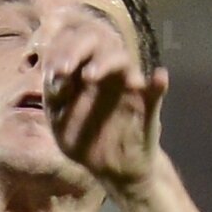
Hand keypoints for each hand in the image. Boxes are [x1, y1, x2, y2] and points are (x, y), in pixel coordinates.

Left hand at [41, 14, 168, 193]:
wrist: (111, 169)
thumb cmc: (82, 138)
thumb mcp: (59, 120)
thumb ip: (54, 97)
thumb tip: (53, 74)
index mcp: (79, 72)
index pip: (70, 44)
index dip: (58, 52)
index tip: (51, 73)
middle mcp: (103, 72)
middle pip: (95, 42)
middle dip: (76, 49)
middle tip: (63, 69)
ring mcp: (125, 86)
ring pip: (121, 60)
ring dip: (106, 61)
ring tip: (90, 75)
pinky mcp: (146, 105)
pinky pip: (156, 91)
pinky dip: (158, 84)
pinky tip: (160, 76)